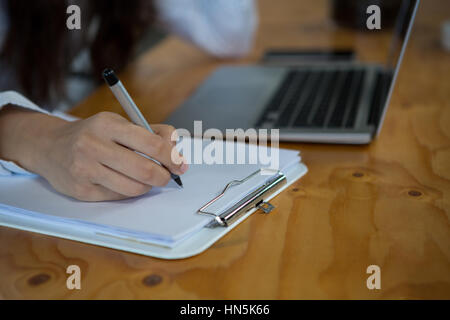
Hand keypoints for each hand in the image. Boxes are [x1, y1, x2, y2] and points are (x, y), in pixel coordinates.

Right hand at [0, 108, 187, 200]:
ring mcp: (85, 170)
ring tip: (145, 178)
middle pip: (145, 170)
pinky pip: (118, 197)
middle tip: (167, 176)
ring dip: (147, 186)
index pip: (151, 143)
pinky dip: (128, 191)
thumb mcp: (119, 123)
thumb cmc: (93, 134)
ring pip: (134, 188)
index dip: (171, 157)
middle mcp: (93, 146)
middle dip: (163, 176)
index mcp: (107, 124)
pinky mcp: (81, 191)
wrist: (49, 146)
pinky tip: (123, 181)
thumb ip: (152, 132)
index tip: (180, 164)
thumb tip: (177, 151)